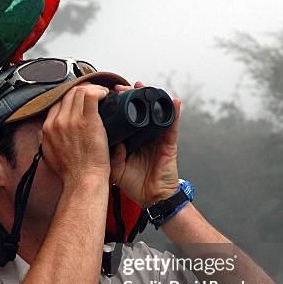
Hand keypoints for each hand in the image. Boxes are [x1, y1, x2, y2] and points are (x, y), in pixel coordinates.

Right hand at [40, 84, 110, 187]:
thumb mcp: (48, 155)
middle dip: (82, 91)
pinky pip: (92, 96)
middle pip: (69, 94)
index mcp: (48, 128)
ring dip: (92, 90)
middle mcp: (58, 121)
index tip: (80, 100)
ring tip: (102, 95)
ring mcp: (73, 120)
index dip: (70, 98)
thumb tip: (43, 134)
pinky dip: (99, 92)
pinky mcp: (88, 121)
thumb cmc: (71, 173)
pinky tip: (106, 95)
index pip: (58, 102)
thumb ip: (45, 141)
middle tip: (94, 94)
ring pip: (80, 92)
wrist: (82, 180)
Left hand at [109, 81, 180, 205]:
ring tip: (141, 86)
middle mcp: (144, 136)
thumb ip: (111, 155)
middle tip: (121, 88)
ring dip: (150, 97)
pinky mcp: (169, 143)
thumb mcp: (116, 169)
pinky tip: (173, 101)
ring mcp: (157, 138)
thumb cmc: (135, 184)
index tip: (108, 96)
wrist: (152, 198)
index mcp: (130, 140)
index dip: (118, 106)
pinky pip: (172, 126)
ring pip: (155, 112)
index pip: (125, 118)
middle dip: (131, 96)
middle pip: (139, 110)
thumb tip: (110, 139)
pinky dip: (174, 113)